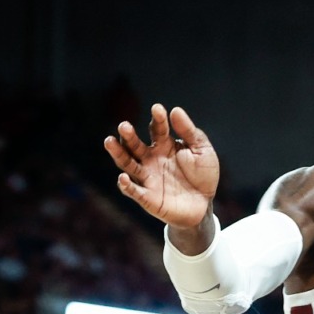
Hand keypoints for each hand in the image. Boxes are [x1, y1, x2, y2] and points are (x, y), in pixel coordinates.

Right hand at [104, 103, 218, 228]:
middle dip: (128, 135)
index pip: (157, 129)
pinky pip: (133, 191)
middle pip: (134, 145)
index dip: (157, 119)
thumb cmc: (203, 175)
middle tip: (124, 126)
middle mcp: (151, 159)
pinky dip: (126, 186)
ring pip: (127, 163)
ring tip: (109, 141)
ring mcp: (147, 177)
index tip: (158, 109)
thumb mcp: (202, 151)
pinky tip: (122, 178)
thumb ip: (189, 132)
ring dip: (118, 153)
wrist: (204, 204)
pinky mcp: (147, 197)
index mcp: (164, 145)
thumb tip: (176, 110)